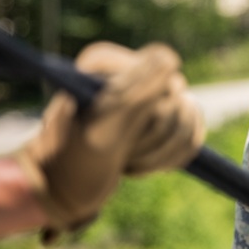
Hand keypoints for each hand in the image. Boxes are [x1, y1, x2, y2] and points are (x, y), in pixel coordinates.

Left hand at [16, 41, 204, 237]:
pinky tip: (143, 164)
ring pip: (188, 117)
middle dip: (154, 137)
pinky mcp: (160, 120)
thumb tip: (170, 57)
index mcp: (108, 64)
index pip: (163, 69)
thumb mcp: (101, 129)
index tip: (122, 130)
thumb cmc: (69, 161)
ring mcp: (147, 97)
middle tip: (121, 151)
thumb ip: (136, 92)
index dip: (152, 108)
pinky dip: (173, 156)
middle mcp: (129, 74)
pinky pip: (191, 133)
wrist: (56, 191)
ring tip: (128, 161)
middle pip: (178, 98)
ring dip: (162, 151)